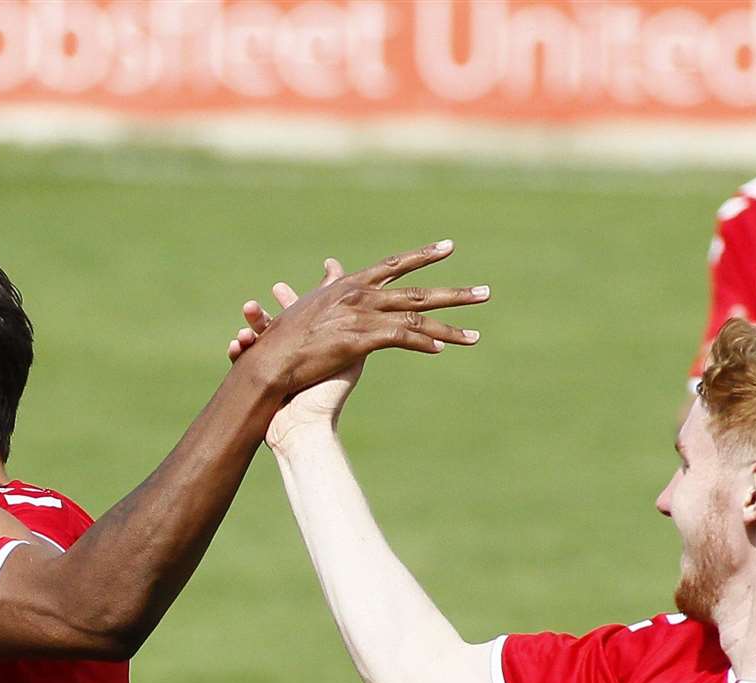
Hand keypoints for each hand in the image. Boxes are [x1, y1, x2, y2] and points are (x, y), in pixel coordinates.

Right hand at [230, 260, 365, 448]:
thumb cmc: (329, 392)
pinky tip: (235, 347)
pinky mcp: (258, 386)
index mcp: (314, 350)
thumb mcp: (348, 351)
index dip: (291, 302)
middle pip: (274, 329)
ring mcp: (275, 373)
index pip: (301, 320)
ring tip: (243, 332)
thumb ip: (353, 319)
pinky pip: (242, 363)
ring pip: (256, 344)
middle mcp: (294, 360)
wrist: (305, 428)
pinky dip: (238, 352)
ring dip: (248, 333)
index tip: (279, 287)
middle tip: (250, 307)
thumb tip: (363, 288)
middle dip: (260, 317)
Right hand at [233, 241, 486, 398]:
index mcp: (349, 286)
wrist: (269, 362)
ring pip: (418, 316)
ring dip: (450, 327)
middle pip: (417, 291)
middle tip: (486, 293)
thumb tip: (333, 268)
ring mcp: (362, 315)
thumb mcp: (306, 305)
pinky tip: (442, 349)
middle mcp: (359, 294)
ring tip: (476, 336)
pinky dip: (424, 343)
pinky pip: (402, 338)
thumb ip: (326, 286)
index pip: (394, 265)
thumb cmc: (282, 341)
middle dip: (455, 293)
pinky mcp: (361, 338)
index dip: (422, 255)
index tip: (448, 247)